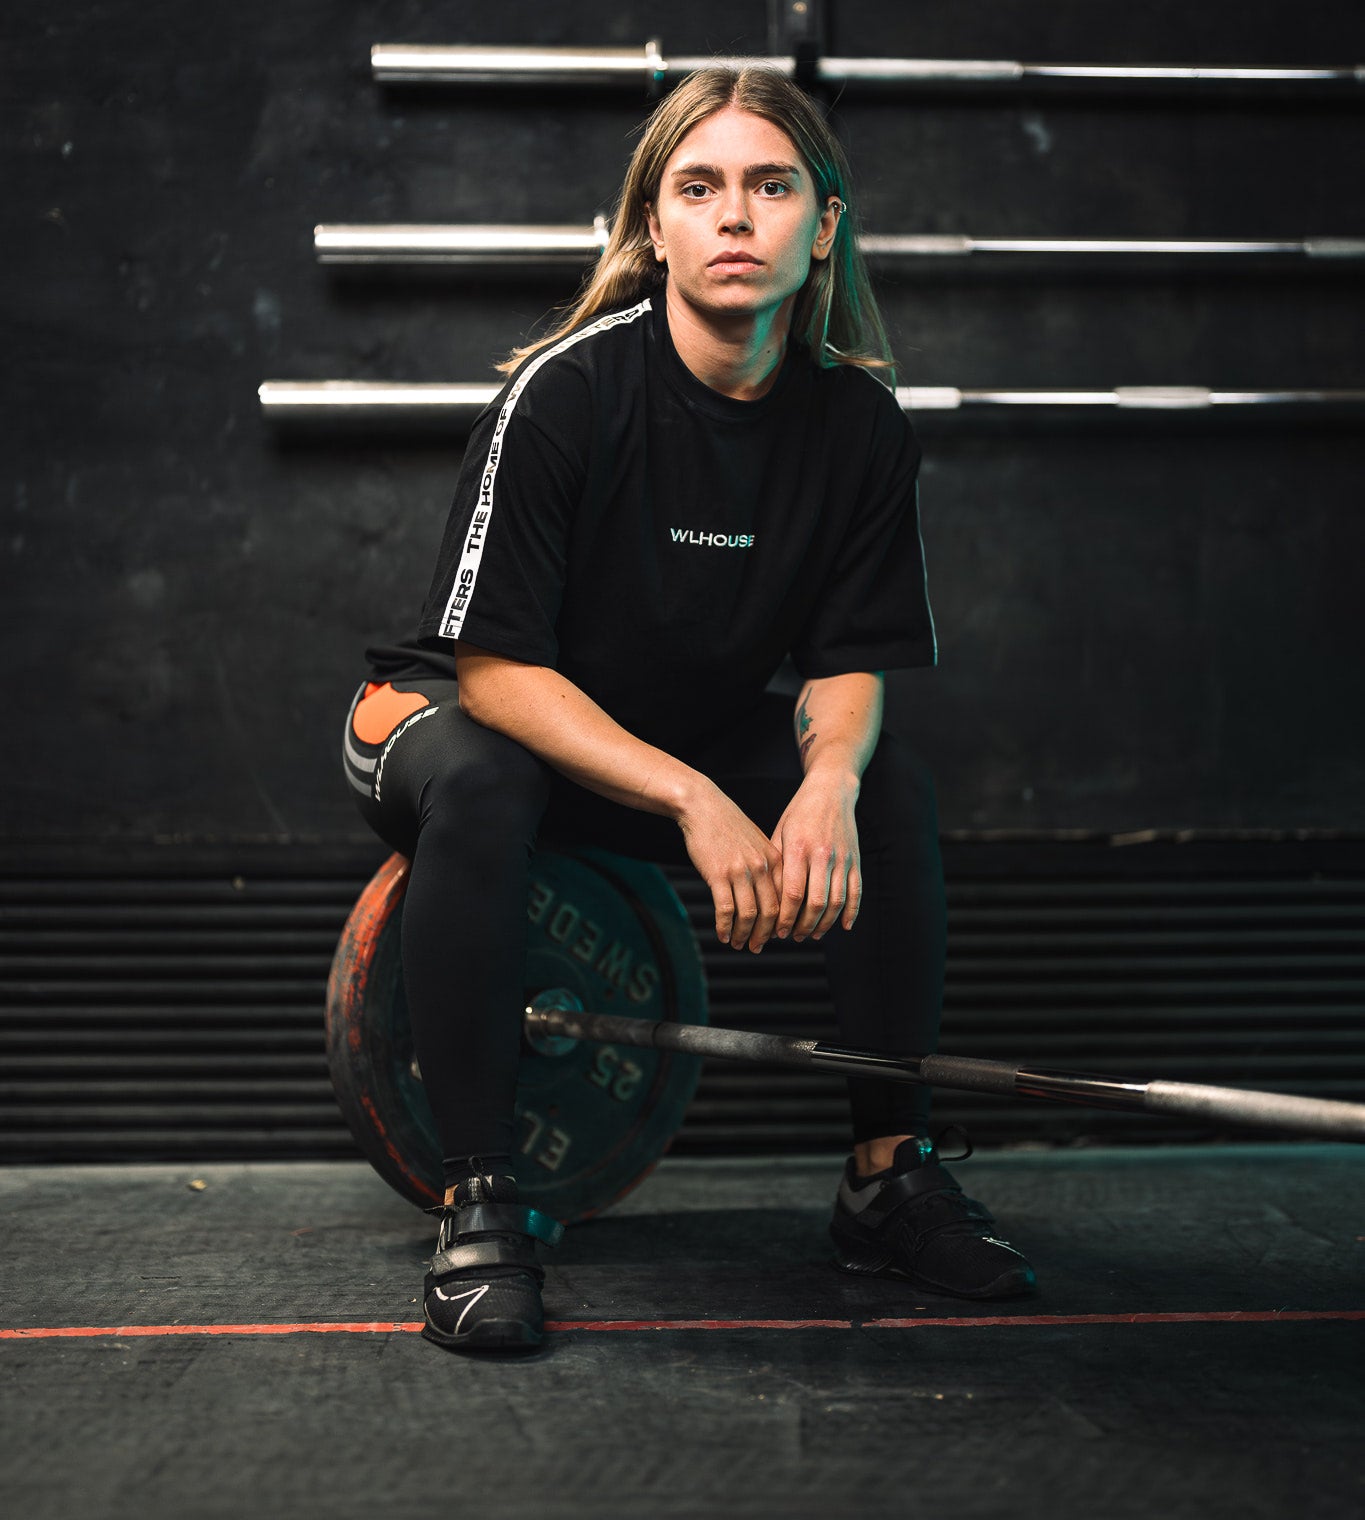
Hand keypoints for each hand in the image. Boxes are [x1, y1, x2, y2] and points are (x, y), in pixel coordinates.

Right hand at [676, 779, 784, 952]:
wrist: (702, 806)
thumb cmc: (728, 825)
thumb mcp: (757, 842)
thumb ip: (767, 867)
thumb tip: (771, 897)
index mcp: (776, 859)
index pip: (787, 900)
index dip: (783, 922)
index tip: (777, 936)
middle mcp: (762, 866)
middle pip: (771, 912)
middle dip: (765, 935)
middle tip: (757, 947)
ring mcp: (740, 871)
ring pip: (749, 914)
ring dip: (744, 934)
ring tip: (738, 944)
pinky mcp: (718, 874)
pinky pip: (725, 909)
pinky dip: (725, 926)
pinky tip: (721, 934)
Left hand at [771, 773, 861, 941]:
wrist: (831, 790)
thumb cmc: (799, 813)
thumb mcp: (780, 833)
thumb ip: (776, 864)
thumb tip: (766, 899)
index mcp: (799, 849)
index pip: (792, 893)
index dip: (786, 918)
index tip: (778, 931)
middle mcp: (823, 855)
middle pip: (816, 903)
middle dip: (804, 925)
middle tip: (794, 936)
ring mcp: (843, 858)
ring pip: (837, 901)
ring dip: (825, 924)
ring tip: (812, 934)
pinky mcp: (856, 860)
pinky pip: (856, 892)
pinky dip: (851, 912)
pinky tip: (843, 926)